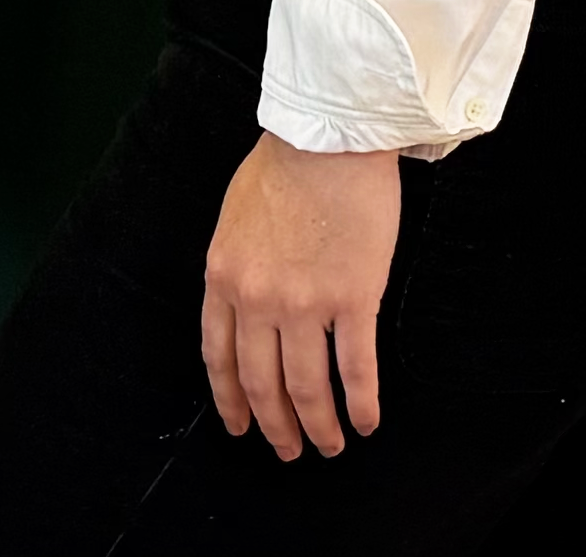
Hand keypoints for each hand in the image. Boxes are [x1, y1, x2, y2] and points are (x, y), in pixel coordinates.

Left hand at [202, 132, 400, 460]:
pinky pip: (355, 370)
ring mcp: (304, 303)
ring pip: (308, 389)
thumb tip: (245, 305)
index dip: (231, 400)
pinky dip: (361, 404)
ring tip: (331, 445)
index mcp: (223, 277)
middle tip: (289, 450)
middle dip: (276, 426)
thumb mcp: (236, 217)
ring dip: (320, 427)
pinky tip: (366, 421)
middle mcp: (257, 299)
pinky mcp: (351, 300)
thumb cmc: (285, 164)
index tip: (241, 426)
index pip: (219, 358)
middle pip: (262, 384)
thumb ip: (238, 266)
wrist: (327, 135)